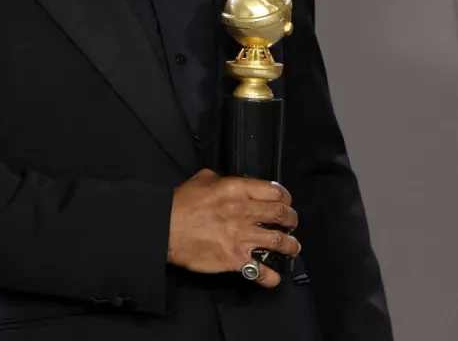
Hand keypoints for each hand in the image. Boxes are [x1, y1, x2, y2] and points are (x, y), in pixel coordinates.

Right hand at [166, 168, 300, 287]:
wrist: (164, 228)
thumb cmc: (180, 203)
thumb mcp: (202, 179)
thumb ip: (220, 179)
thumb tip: (227, 182)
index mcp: (237, 189)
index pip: (276, 191)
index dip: (285, 198)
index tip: (285, 203)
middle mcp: (244, 211)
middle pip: (282, 215)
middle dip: (291, 220)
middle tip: (291, 225)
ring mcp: (241, 236)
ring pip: (279, 242)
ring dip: (290, 246)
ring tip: (292, 248)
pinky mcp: (235, 259)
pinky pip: (261, 271)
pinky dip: (271, 276)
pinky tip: (273, 277)